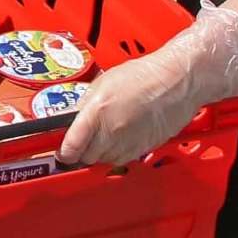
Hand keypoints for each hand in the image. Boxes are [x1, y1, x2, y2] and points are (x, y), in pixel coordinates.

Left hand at [58, 3, 237, 165]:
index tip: (61, 152)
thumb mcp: (103, 82)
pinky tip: (120, 138)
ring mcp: (129, 142)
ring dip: (99, 152)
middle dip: (81, 150)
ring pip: (104, 161)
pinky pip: (122, 159)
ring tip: (104, 134)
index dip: (64, 152)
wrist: (177, 81)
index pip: (72, 145)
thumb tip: (72, 119)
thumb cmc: (144, 76)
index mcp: (98, 111)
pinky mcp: (144, 149)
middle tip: (82, 140)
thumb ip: (85, 104)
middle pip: (87, 156)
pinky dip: (116, 153)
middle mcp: (113, 130)